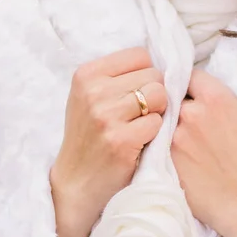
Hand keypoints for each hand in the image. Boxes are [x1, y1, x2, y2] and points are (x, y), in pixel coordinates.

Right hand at [51, 48, 166, 236]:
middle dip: (154, 95)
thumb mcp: (89, 97)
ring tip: (141, 126)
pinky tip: (140, 142)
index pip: (140, 55)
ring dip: (157, 113)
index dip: (146, 75)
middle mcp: (94, 92)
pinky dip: (155, 134)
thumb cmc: (89, 136)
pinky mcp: (121, 140)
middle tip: (139, 115)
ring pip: (160, 96)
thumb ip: (116, 77)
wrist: (76, 181)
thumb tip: (158, 61)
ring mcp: (107, 116)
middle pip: (154, 75)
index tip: (136, 93)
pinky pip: (158, 124)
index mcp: (86, 74)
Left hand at [171, 70, 236, 236]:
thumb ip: (225, 100)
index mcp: (216, 98)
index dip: (190, 85)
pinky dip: (161, 143)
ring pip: (161, 118)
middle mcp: (191, 112)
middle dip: (176, 103)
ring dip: (167, 124)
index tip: (190, 93)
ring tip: (181, 139)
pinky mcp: (162, 157)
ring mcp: (173, 135)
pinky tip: (174, 153)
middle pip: (171, 95)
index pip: (190, 75)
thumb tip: (204, 90)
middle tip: (182, 117)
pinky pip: (155, 140)